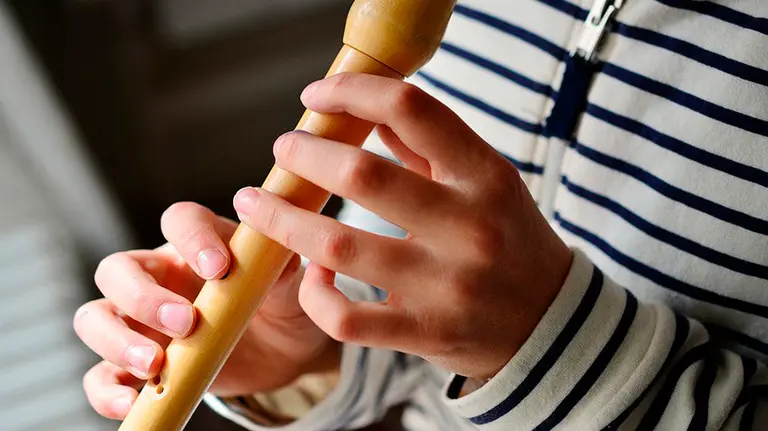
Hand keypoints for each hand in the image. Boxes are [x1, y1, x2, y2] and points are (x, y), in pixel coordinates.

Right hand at [73, 203, 338, 419]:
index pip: (180, 221)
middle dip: (143, 296)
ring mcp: (141, 321)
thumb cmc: (281, 303)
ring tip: (153, 365)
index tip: (219, 268)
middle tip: (186, 323)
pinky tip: (129, 403)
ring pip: (95, 318)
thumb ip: (278, 265)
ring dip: (116, 341)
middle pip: (118, 270)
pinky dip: (106, 390)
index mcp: (197, 244)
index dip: (193, 239)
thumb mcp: (288, 283)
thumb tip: (276, 242)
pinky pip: (101, 375)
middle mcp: (159, 276)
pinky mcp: (138, 365)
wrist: (283, 351)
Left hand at [233, 73, 573, 380]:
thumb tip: (366, 109)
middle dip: (304, 155)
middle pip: (361, 175)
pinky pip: (345, 317)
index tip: (317, 97)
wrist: (549, 325)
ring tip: (257, 205)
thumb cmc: (509, 241)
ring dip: (283, 220)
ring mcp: (444, 286)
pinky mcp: (423, 332)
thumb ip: (430, 147)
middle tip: (283, 150)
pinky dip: (315, 294)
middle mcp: (468, 228)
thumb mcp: (487, 183)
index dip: (353, 92)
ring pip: (337, 247)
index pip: (411, 109)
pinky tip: (311, 276)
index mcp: (485, 177)